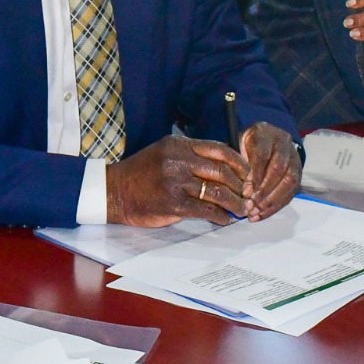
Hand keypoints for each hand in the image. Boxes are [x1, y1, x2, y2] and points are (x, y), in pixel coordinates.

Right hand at [106, 134, 251, 226]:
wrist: (115, 191)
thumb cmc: (142, 174)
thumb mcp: (164, 153)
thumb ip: (190, 156)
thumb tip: (224, 167)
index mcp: (178, 145)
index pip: (218, 149)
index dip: (239, 162)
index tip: (248, 173)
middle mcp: (178, 160)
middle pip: (221, 171)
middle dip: (240, 185)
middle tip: (248, 194)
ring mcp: (175, 182)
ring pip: (216, 191)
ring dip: (234, 202)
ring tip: (241, 209)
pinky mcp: (173, 204)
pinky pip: (205, 210)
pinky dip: (220, 216)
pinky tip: (224, 219)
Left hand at [239, 123, 301, 220]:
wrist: (266, 138)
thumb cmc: (246, 144)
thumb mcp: (236, 145)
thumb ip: (238, 162)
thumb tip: (243, 190)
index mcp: (264, 133)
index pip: (262, 155)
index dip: (255, 176)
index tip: (245, 192)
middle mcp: (283, 144)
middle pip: (278, 169)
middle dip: (263, 191)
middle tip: (250, 206)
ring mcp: (294, 158)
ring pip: (289, 181)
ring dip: (272, 201)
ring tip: (256, 213)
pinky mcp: (298, 173)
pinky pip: (291, 191)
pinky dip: (277, 205)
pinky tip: (262, 214)